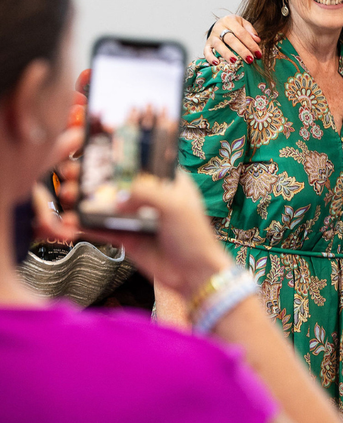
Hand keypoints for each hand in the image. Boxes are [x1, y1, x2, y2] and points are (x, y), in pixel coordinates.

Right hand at [35, 170, 231, 301]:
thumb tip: (117, 199)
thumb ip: (144, 193)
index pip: (140, 160)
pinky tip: (72, 221)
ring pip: (105, 204)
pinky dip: (86, 225)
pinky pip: (102, 228)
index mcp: (168, 182)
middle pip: (116, 181)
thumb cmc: (194, 236)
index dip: (118, 154)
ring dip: (85, 199)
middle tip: (73, 172)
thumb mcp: (174, 205)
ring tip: (69, 195)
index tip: (93, 148)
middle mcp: (150, 196)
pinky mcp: (127, 237)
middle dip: (93, 176)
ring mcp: (136, 217)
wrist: (194, 275)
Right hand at [205, 15, 261, 65]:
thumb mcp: (243, 23)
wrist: (219, 24)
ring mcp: (212, 36)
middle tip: (250, 60)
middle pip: (230, 39)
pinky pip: (206, 51)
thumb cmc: (234, 26)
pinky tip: (217, 63)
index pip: (241, 33)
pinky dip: (210, 58)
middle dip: (241, 50)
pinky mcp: (207, 44)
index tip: (258, 54)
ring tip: (235, 62)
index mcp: (230, 20)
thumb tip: (257, 40)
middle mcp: (220, 27)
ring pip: (218, 45)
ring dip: (227, 54)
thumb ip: (250, 30)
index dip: (251, 44)